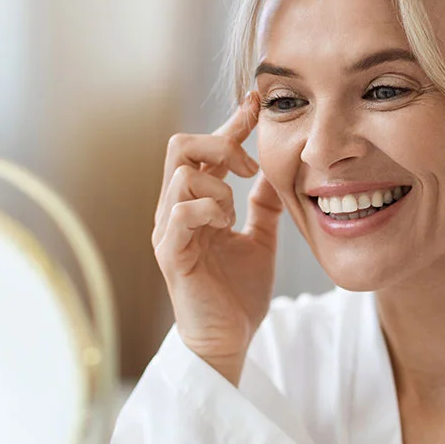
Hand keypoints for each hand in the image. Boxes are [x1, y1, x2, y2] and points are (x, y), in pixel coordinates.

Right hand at [151, 92, 282, 384]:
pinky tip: (226, 227)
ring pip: (182, 174)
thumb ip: (263, 206)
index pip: (207, 148)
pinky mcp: (170, 253)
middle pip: (179, 145)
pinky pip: (181, 212)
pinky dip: (209, 210)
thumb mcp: (260, 240)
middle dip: (219, 143)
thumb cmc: (239, 295)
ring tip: (234, 214)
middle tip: (248, 166)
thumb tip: (275, 171)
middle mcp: (176, 210)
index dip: (232, 122)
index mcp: (197, 203)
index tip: (258, 101)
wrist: (229, 341)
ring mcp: (169, 230)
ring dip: (217, 186)